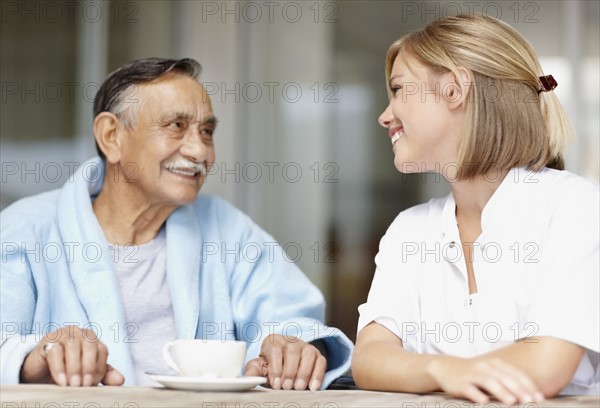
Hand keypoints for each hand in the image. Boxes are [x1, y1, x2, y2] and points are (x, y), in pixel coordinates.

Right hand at [20, 325, 123, 386]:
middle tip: (84, 385)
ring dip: (75, 368)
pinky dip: (60, 368)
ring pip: (73, 347)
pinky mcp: (47, 341)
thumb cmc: (67, 370)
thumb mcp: (86, 372)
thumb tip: (121, 380)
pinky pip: (55, 352)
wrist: (40, 370)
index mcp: (92, 339)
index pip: (102, 350)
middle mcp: (79, 333)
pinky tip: (62, 381)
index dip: (100, 368)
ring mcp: (63, 334)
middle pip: (90, 345)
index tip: (94, 384)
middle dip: (89, 366)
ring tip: (73, 385)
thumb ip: (104, 374)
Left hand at [244, 334, 326, 390]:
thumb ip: (253, 371)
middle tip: (287, 387)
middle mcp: (290, 340)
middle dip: (290, 371)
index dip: (276, 367)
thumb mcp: (259, 366)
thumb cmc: (270, 364)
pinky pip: (321, 361)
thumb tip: (248, 377)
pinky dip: (318, 374)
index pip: (275, 349)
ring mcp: (305, 346)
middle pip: (292, 350)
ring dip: (304, 373)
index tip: (275, 384)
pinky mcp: (317, 354)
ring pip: (308, 354)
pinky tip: (313, 387)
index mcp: (273, 341)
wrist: (284, 361)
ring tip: (298, 387)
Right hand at [427, 356, 544, 403]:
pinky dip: (476, 394)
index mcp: (496, 364)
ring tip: (512, 402)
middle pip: (504, 377)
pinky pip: (469, 388)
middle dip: (518, 390)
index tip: (539, 399)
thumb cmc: (475, 374)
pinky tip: (483, 402)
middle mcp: (485, 367)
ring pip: (488, 381)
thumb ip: (508, 381)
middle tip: (529, 401)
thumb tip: (531, 396)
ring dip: (501, 391)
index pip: (516, 374)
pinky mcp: (460, 383)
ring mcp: (472, 374)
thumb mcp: (492, 373)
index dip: (528, 386)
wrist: (446, 368)